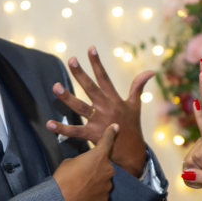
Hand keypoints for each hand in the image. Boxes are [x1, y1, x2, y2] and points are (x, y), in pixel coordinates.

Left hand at [46, 46, 153, 176]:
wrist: (133, 152)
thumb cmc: (132, 126)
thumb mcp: (136, 104)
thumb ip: (138, 86)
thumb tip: (151, 71)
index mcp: (114, 99)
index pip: (104, 77)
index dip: (97, 63)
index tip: (90, 48)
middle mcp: (106, 108)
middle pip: (91, 88)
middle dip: (80, 74)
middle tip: (71, 60)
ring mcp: (99, 121)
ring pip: (80, 107)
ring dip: (67, 97)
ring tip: (55, 86)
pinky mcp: (93, 135)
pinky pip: (75, 131)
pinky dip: (62, 128)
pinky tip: (49, 123)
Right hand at [53, 124, 118, 200]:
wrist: (61, 200)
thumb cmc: (63, 177)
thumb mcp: (71, 162)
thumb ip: (82, 161)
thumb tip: (85, 166)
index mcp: (98, 156)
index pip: (107, 141)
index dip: (111, 133)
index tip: (116, 127)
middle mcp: (107, 169)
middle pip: (105, 165)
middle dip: (97, 168)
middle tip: (83, 174)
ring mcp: (108, 185)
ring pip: (104, 181)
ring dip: (96, 182)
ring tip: (81, 187)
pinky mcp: (105, 199)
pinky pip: (102, 194)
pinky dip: (94, 194)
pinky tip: (84, 196)